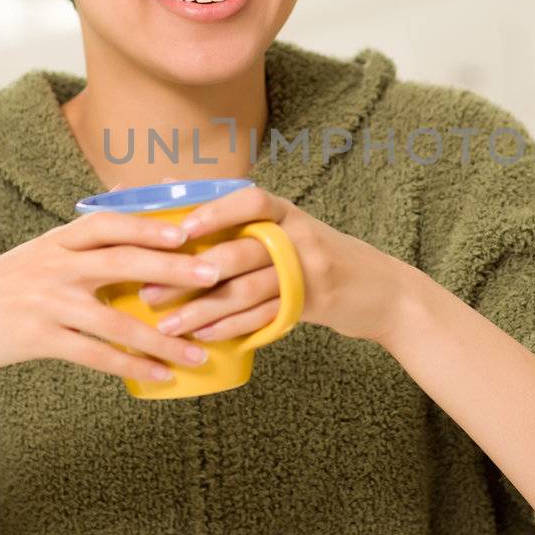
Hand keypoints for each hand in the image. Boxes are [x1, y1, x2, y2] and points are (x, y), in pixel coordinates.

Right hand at [0, 198, 221, 386]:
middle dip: (173, 267)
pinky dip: (131, 367)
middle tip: (215, 275)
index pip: (109, 223)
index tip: (191, 229)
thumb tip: (127, 202)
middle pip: (123, 261)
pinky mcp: (36, 338)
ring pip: (116, 317)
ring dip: (163, 337)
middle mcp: (52, 265)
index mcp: (54, 241)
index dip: (151, 224)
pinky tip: (159, 377)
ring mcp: (44, 301)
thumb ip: (78, 239)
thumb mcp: (32, 254)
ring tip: (200, 350)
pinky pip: (95, 354)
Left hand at [135, 184, 421, 344]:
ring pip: (248, 291)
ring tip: (167, 327)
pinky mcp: (316, 303)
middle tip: (149, 292)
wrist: (385, 292)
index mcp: (287, 212)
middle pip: (241, 252)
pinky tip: (203, 338)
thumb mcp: (290, 233)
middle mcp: (299, 235)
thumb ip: (244, 223)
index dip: (215, 212)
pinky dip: (231, 328)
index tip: (179, 229)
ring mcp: (310, 270)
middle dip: (189, 275)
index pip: (250, 200)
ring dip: (202, 311)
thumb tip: (173, 197)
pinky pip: (266, 317)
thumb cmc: (320, 258)